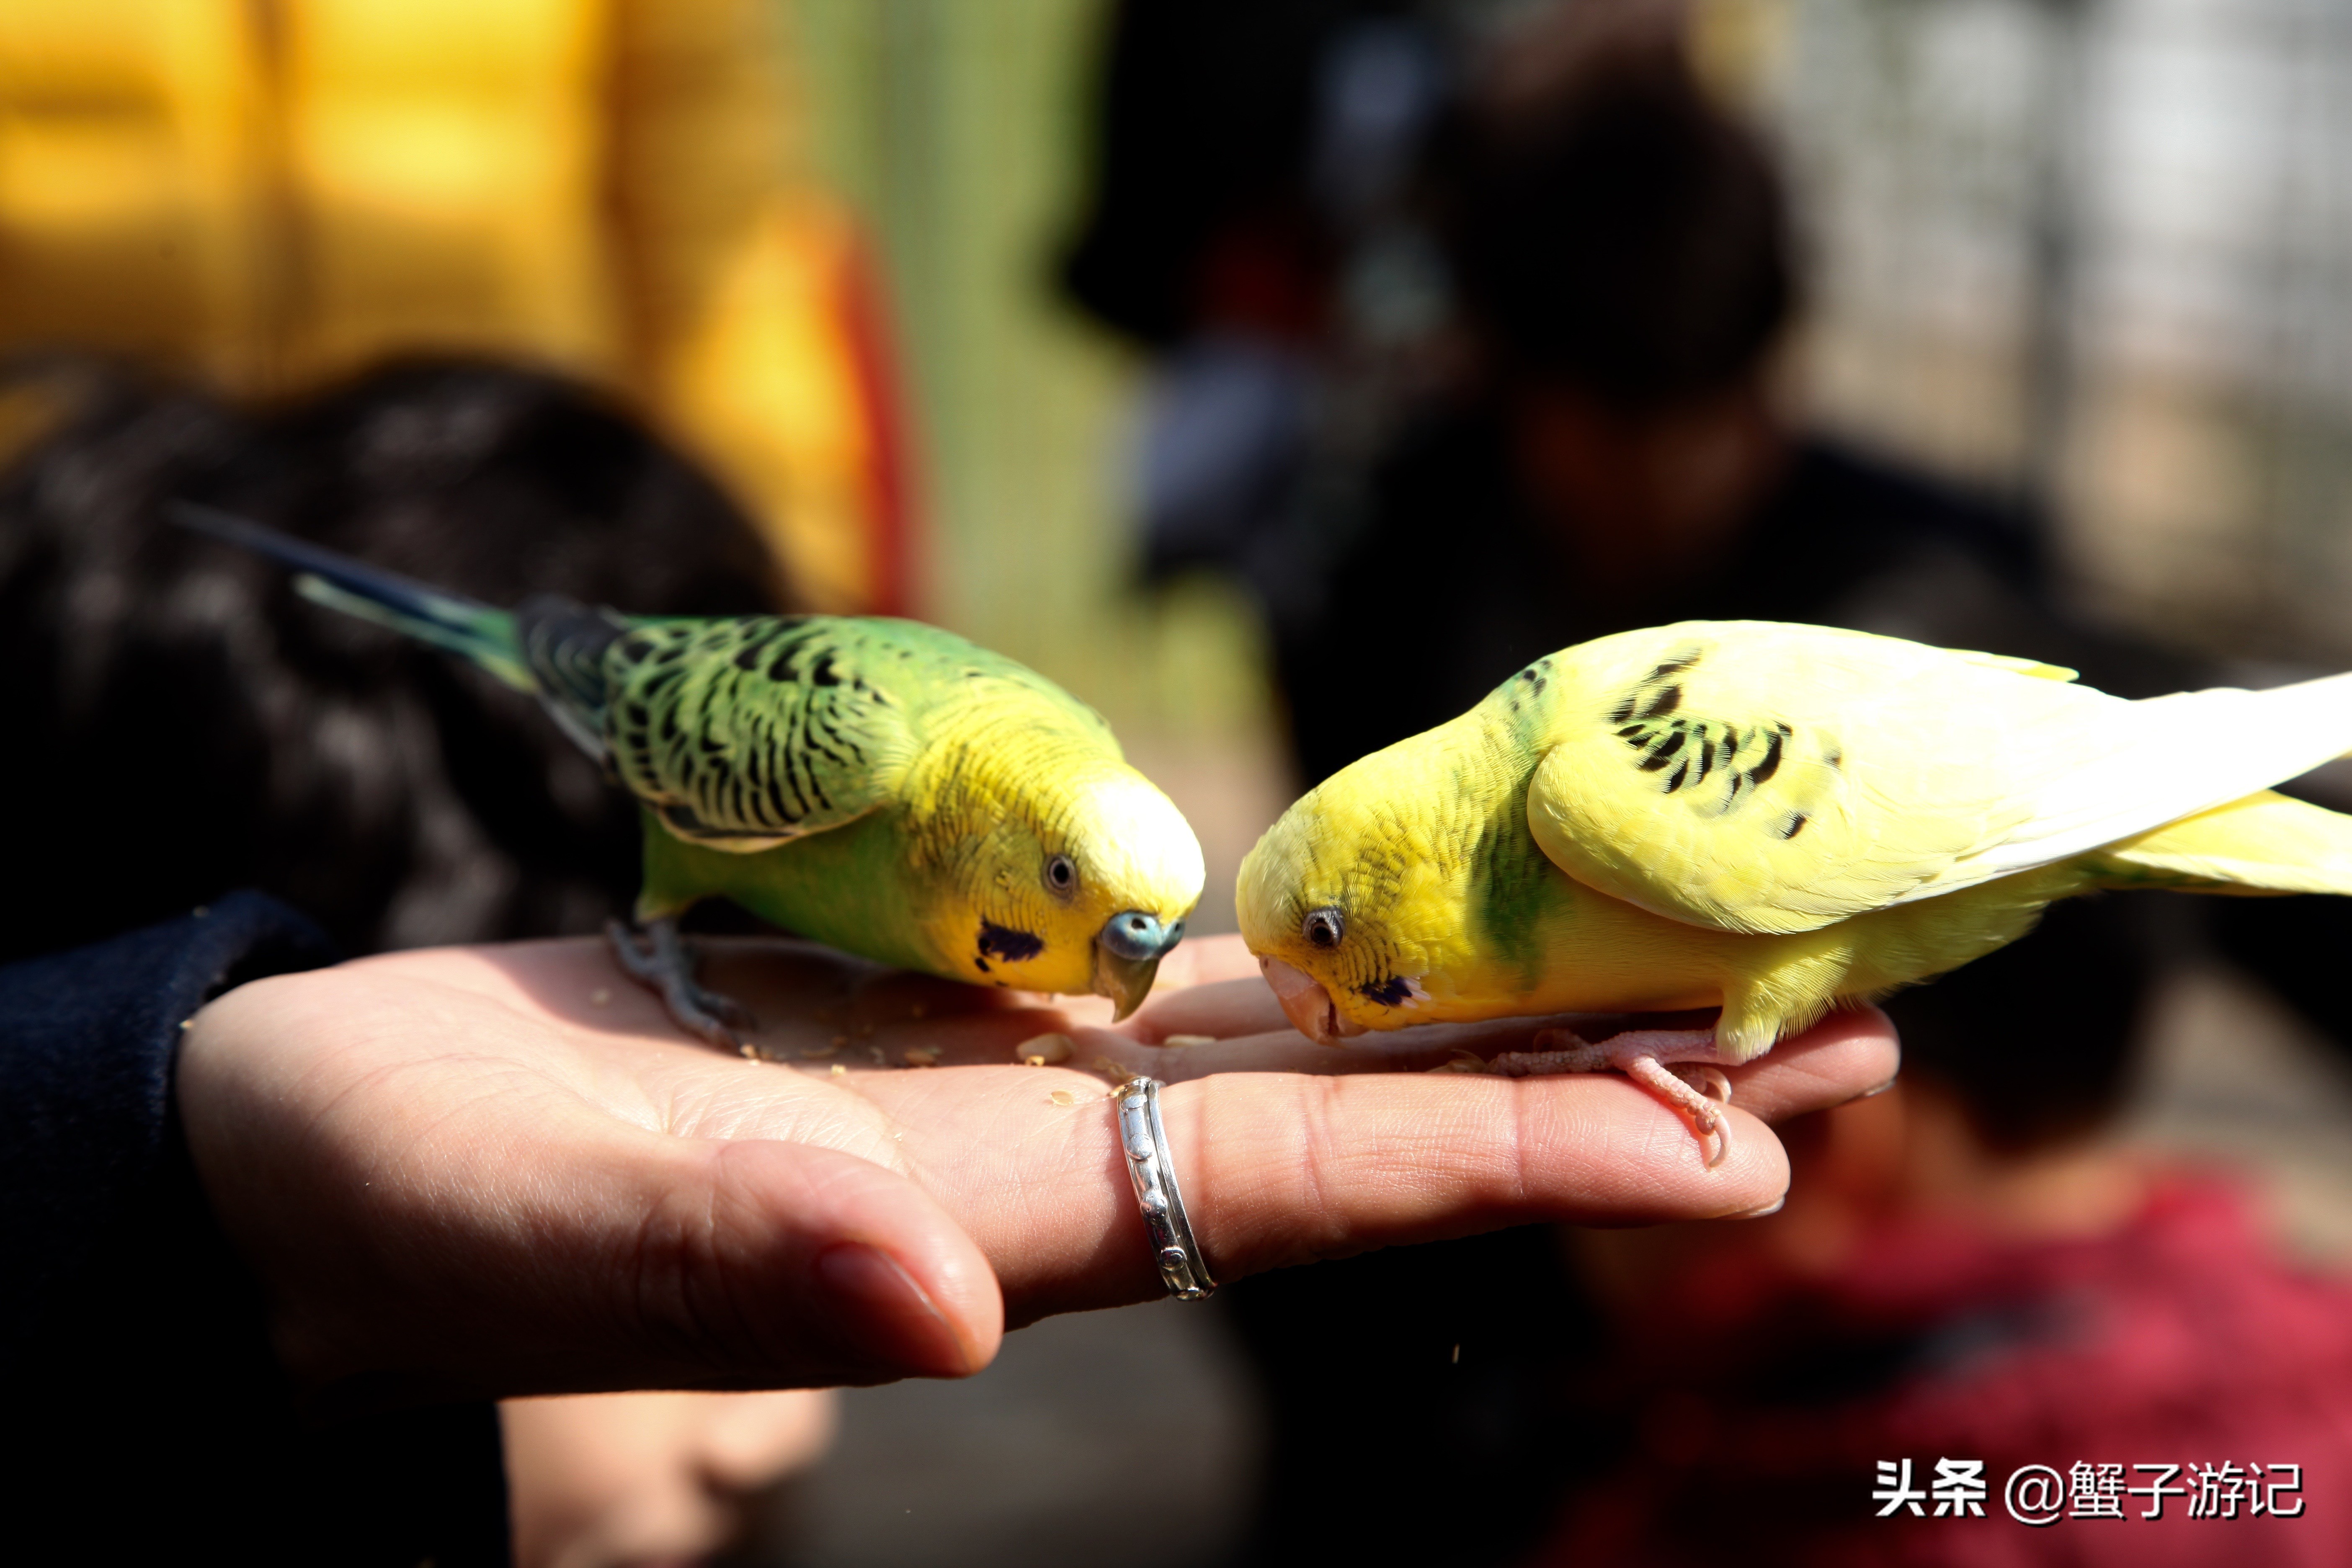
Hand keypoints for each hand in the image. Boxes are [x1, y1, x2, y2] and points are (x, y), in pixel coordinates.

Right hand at [177, 933, 1896, 1409]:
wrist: (329, 1154)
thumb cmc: (420, 1202)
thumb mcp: (554, 1226)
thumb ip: (746, 1256)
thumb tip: (937, 1304)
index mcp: (993, 1218)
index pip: (1309, 1190)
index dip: (1517, 1163)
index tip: (1729, 1144)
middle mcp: (1044, 1165)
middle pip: (1374, 1124)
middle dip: (1595, 1089)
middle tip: (1825, 1041)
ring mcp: (1004, 1091)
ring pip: (1311, 1047)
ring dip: (1499, 1008)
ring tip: (1684, 965)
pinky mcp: (943, 1020)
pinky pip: (1184, 982)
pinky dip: (1319, 950)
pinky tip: (1420, 918)